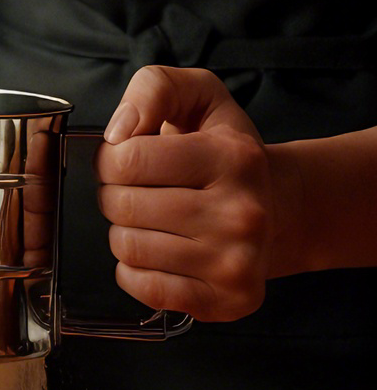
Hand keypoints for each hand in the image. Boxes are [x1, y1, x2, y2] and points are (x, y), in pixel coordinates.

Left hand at [96, 66, 301, 321]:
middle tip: (139, 193)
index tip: (126, 161)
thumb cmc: (226, 154)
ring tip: (152, 222)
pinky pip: (143, 287)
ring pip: (128, 249)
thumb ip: (154, 88)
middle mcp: (241, 212)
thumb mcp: (199, 98)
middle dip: (116, 196)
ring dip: (125, 233)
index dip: (111, 159)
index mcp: (233, 156)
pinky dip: (135, 271)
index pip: (127, 159)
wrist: (280, 209)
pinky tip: (158, 253)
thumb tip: (120, 131)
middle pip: (123, 206)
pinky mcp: (225, 301)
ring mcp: (235, 262)